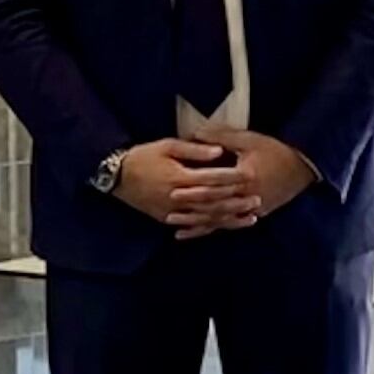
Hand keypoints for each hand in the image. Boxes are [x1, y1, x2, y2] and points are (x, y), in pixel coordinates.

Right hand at [106, 139, 250, 228]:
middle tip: (258, 200)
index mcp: (178, 176)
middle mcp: (176, 197)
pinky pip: (192, 226)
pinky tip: (225, 227)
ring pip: (206, 218)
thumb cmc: (143, 156)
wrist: (116, 176)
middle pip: (212, 202)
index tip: (250, 176)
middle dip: (236, 202)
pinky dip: (211, 228)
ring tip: (251, 217)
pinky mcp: (166, 219)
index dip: (231, 179)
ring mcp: (171, 211)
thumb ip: (194, 150)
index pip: (211, 179)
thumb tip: (219, 151)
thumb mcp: (167, 145)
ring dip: (230, 219)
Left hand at [180, 128, 314, 240]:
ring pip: (220, 219)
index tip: (174, 188)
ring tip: (175, 225)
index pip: (215, 184)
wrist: (303, 168)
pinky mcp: (255, 215)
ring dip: (197, 223)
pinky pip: (228, 225)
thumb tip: (196, 132)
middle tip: (169, 208)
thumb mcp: (249, 139)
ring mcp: (251, 208)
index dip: (194, 187)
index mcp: (245, 176)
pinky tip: (193, 233)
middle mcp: (247, 196)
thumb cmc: (276, 151)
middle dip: (191, 208)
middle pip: (215, 205)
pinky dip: (210, 230)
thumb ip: (222, 137)